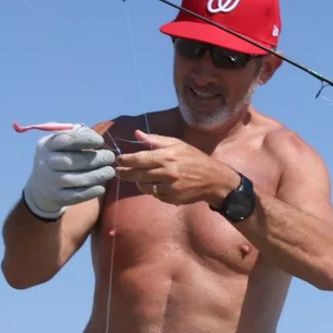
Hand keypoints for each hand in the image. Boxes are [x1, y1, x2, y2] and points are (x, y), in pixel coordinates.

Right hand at [21, 126, 114, 218]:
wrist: (42, 186)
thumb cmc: (60, 157)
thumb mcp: (61, 144)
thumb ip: (76, 134)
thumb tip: (92, 134)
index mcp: (46, 145)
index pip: (65, 139)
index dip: (85, 139)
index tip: (101, 141)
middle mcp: (45, 163)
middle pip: (71, 161)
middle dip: (95, 159)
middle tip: (110, 157)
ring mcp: (49, 181)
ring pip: (75, 179)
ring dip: (97, 175)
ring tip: (110, 171)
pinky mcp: (56, 196)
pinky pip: (75, 195)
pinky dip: (91, 191)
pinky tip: (101, 187)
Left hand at [116, 131, 241, 207]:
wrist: (214, 180)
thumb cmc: (195, 159)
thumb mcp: (178, 145)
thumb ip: (156, 140)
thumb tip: (136, 133)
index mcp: (167, 156)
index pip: (139, 158)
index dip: (125, 160)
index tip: (118, 160)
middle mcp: (167, 172)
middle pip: (137, 174)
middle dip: (124, 173)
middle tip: (118, 172)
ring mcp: (169, 187)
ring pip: (143, 186)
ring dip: (139, 182)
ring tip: (140, 177)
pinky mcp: (172, 198)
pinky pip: (154, 194)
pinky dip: (153, 190)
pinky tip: (159, 185)